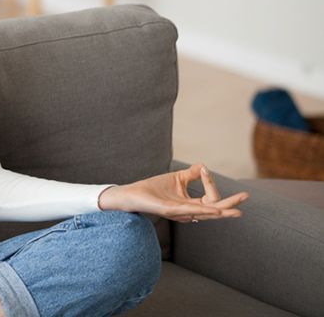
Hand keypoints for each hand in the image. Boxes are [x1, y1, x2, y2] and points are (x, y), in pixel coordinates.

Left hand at [98, 163, 249, 222]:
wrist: (134, 193)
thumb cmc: (154, 188)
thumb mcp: (177, 178)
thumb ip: (192, 174)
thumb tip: (205, 166)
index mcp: (192, 205)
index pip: (211, 199)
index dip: (211, 184)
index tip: (205, 170)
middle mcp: (189, 212)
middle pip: (215, 210)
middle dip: (231, 204)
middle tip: (246, 196)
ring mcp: (180, 213)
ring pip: (206, 213)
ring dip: (221, 211)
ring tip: (237, 211)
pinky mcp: (170, 210)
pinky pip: (190, 210)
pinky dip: (203, 210)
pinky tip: (214, 210)